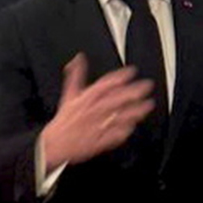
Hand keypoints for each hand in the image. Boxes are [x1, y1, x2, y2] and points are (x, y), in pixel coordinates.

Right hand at [41, 54, 155, 169]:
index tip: (131, 72)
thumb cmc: (64, 120)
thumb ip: (76, 75)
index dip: (118, 77)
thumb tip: (78, 58)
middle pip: (115, 100)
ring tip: (148, 105)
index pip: (103, 85)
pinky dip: (124, 131)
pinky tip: (134, 126)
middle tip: (146, 87)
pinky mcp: (99, 141)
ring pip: (118, 117)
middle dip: (132, 93)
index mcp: (85, 99)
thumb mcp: (69, 95)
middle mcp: (93, 112)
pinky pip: (114, 136)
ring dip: (134, 111)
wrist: (55, 144)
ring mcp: (97, 127)